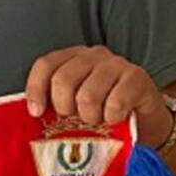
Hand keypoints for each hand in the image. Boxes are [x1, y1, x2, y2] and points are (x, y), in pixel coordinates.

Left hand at [25, 45, 172, 147]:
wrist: (144, 120)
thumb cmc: (102, 112)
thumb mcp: (74, 105)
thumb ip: (52, 103)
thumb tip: (30, 115)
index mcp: (72, 58)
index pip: (45, 65)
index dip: (36, 89)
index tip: (36, 113)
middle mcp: (93, 55)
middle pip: (63, 79)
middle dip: (64, 107)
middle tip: (75, 118)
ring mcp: (116, 64)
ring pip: (88, 95)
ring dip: (90, 117)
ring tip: (97, 120)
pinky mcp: (137, 77)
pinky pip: (115, 103)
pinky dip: (111, 118)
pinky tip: (116, 119)